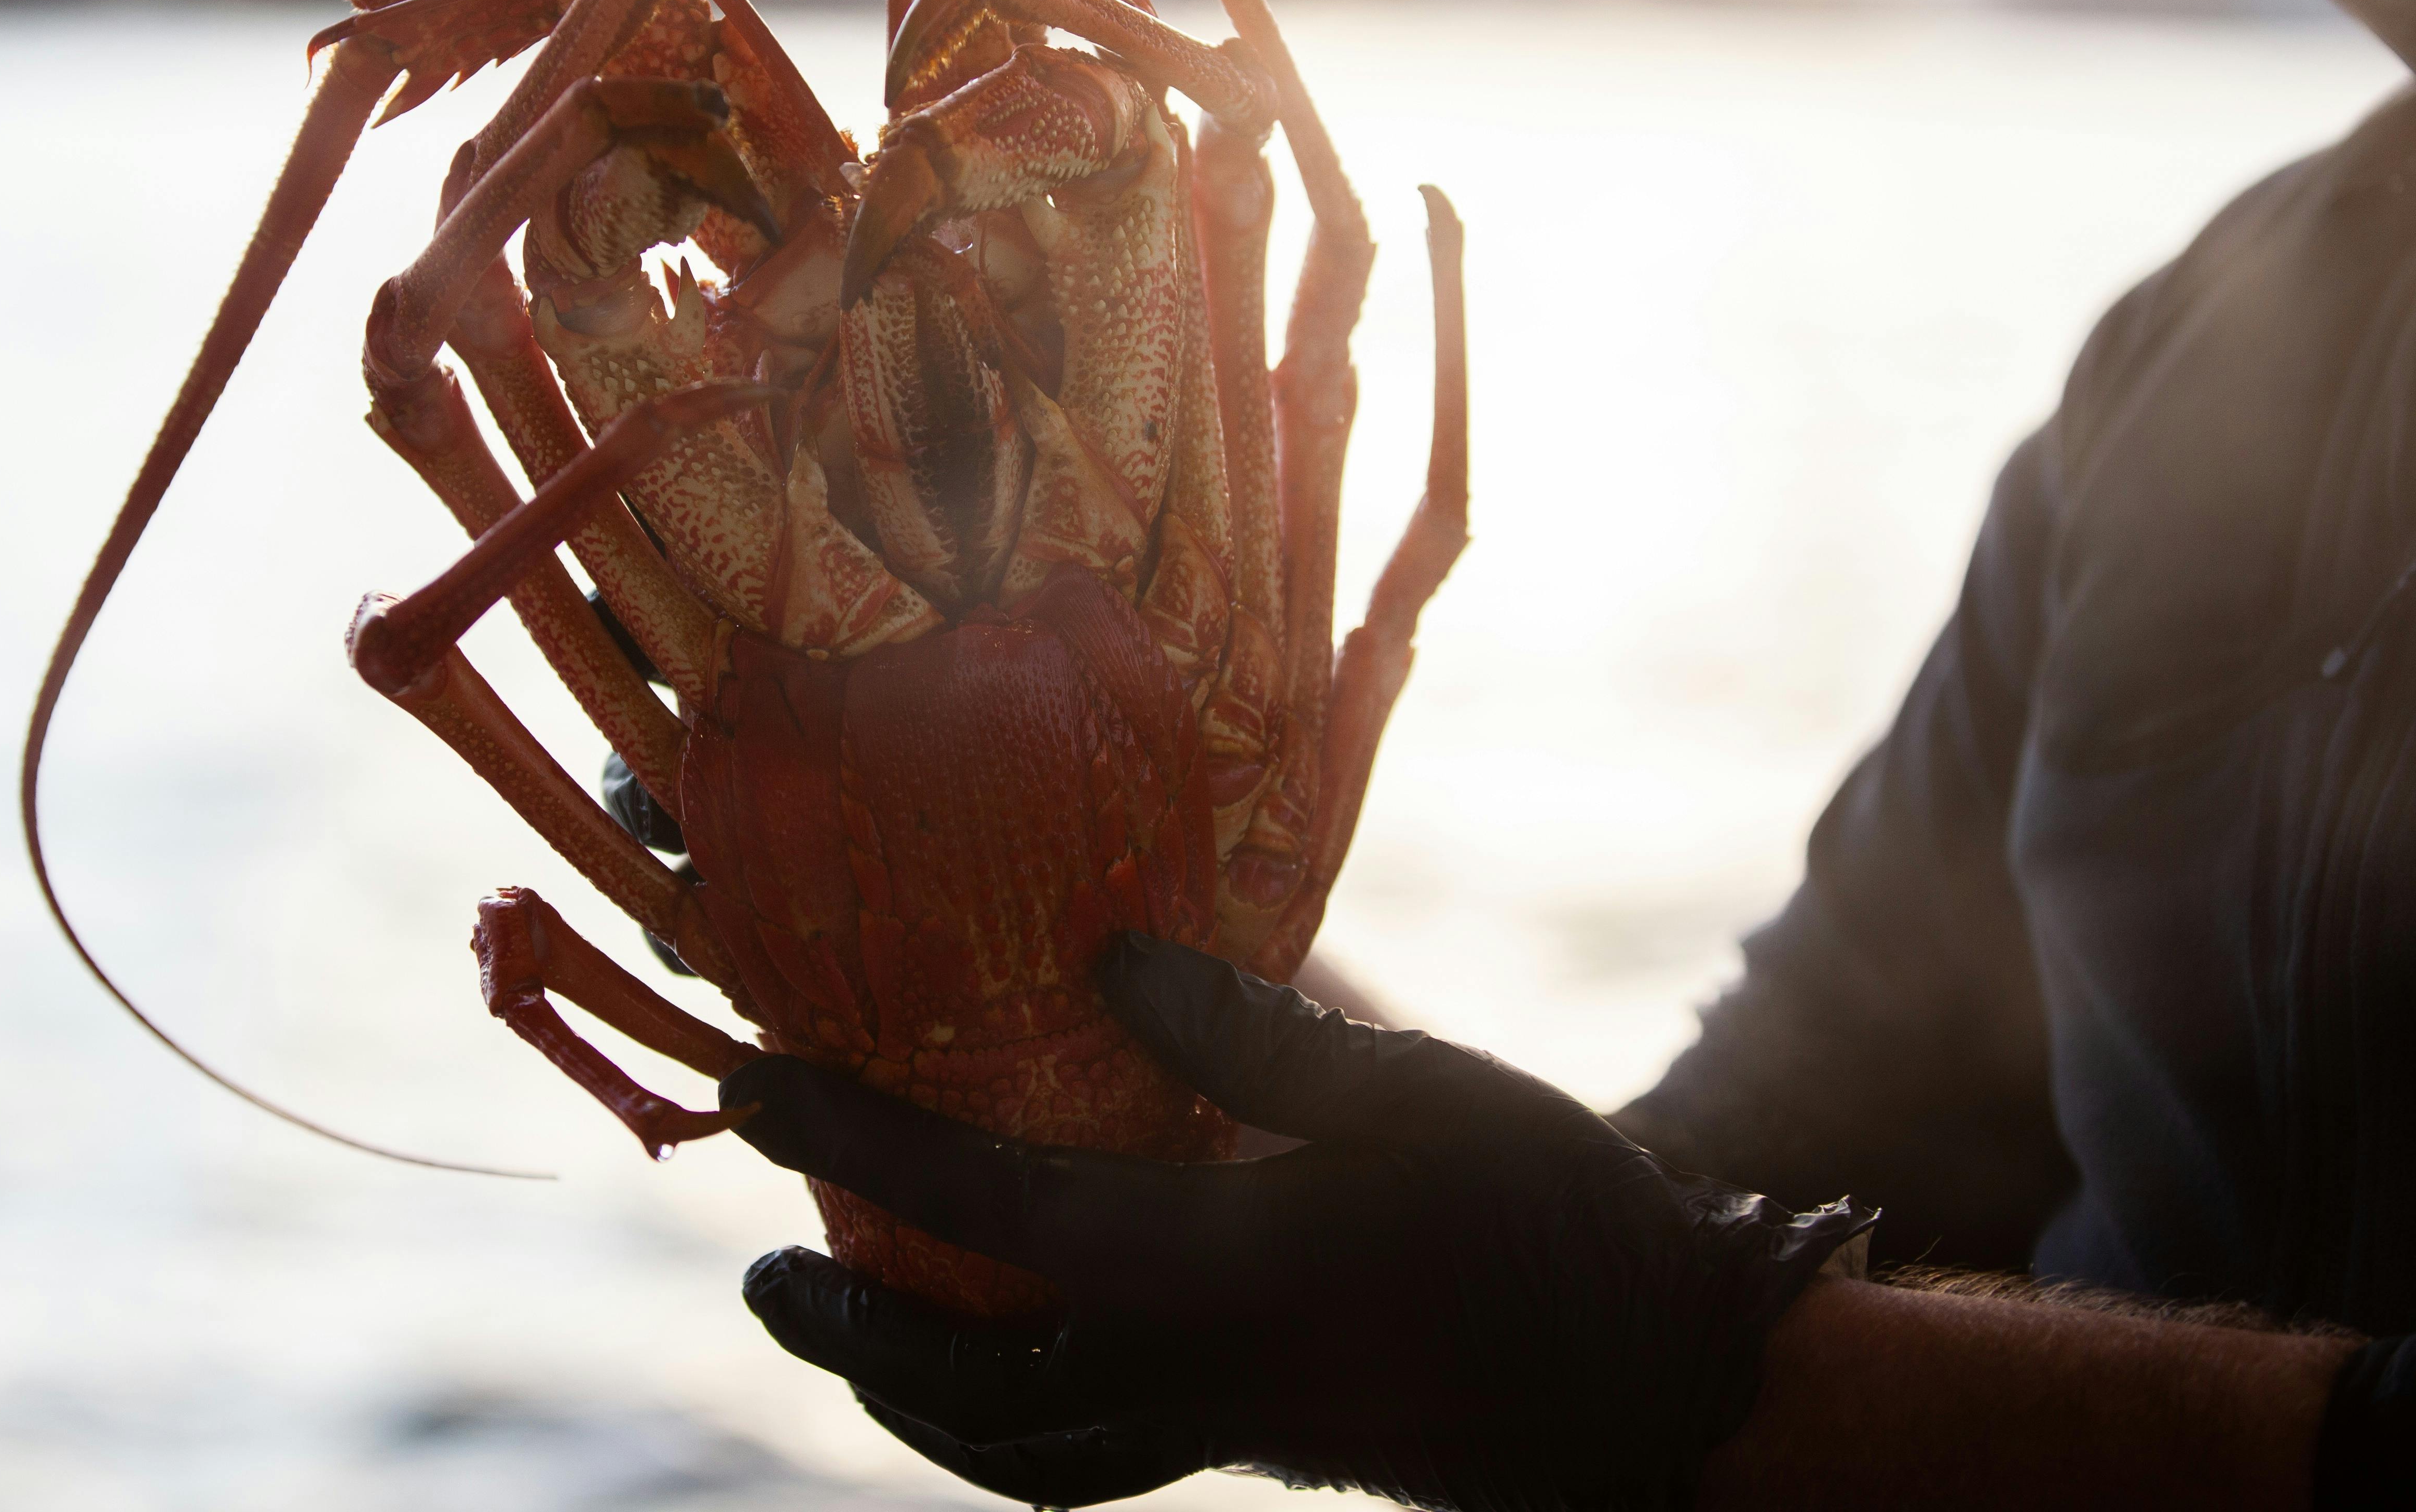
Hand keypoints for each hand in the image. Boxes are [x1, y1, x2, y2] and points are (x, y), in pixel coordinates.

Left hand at [723, 933, 1868, 1508]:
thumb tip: (1110, 958)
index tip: (758, 1090)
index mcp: (1231, 1270)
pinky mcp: (1262, 1445)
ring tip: (848, 1329)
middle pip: (978, 1389)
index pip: (999, 1211)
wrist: (1656, 1387)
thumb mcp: (1419, 1091)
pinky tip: (998, 1360)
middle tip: (764, 1276)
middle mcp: (1204, 1372)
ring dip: (916, 1398)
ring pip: (1026, 1452)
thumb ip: (1255, 1033)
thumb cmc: (1549, 1219)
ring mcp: (1230, 1429)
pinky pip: (1092, 1457)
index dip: (863, 1148)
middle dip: (854, 1336)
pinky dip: (1009, 1422)